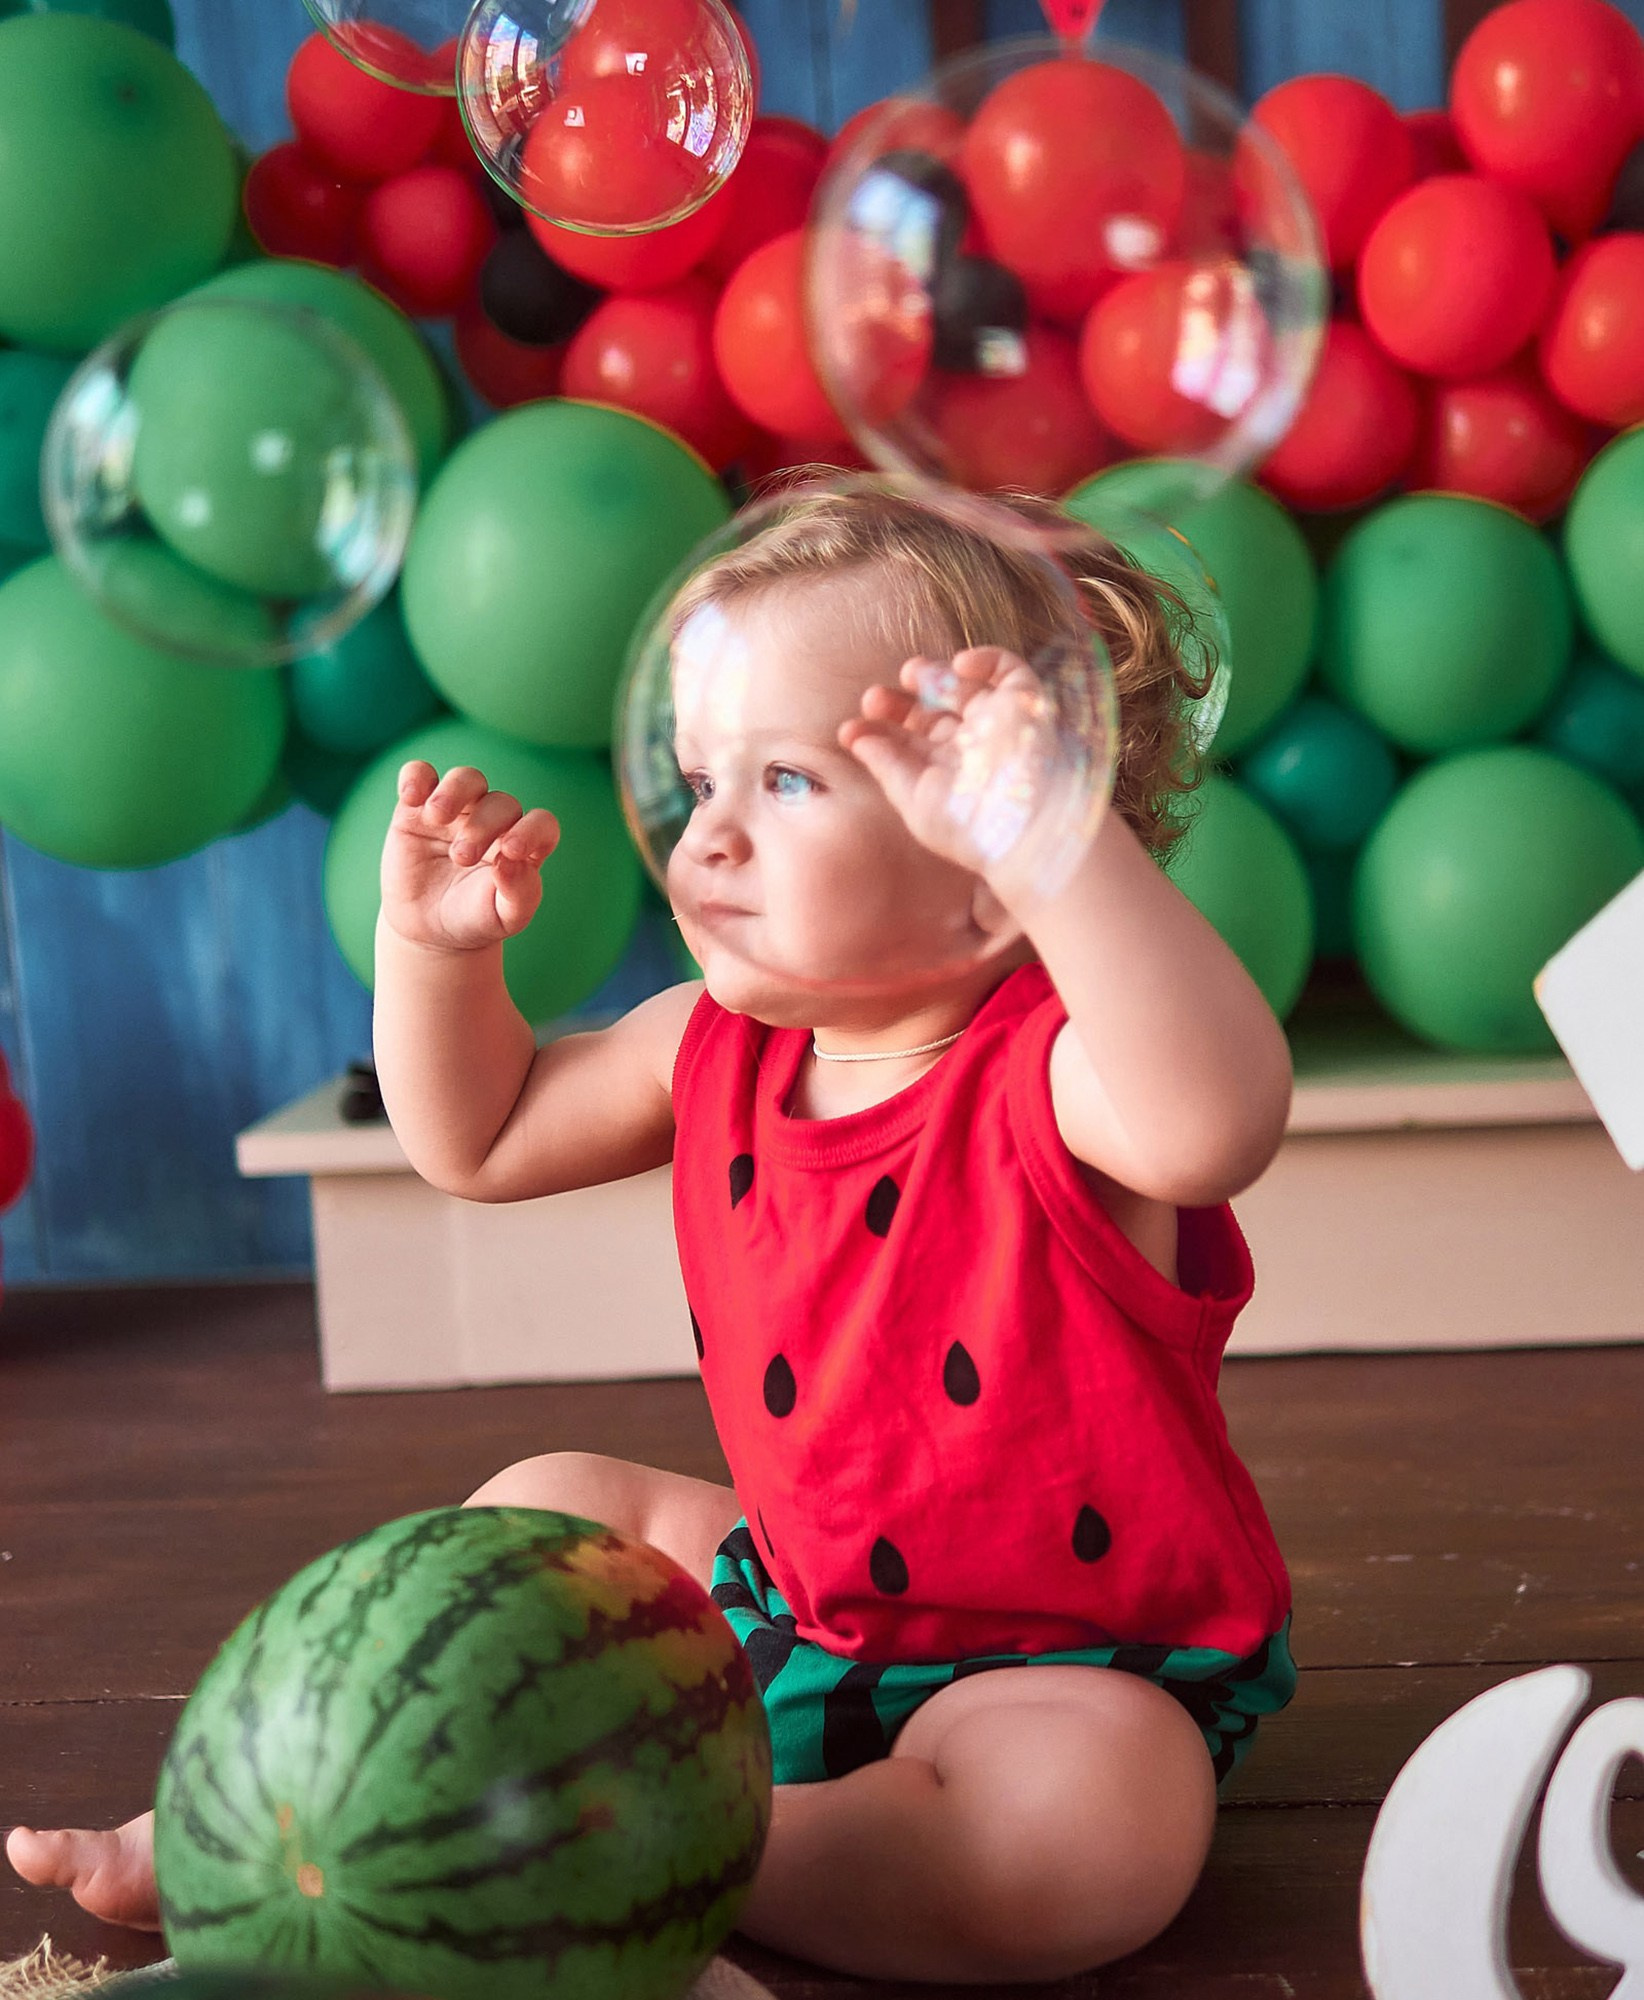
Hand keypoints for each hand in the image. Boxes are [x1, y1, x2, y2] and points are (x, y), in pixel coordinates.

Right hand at [380, 762, 559, 952]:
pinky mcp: (418, 808)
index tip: (511, 851)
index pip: (541, 824)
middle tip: (462, 857)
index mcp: (523, 844)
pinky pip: (420, 775)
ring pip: (466, 779)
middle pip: (501, 802)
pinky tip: (411, 796)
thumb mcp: (503, 917)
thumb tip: (511, 861)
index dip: (532, 830)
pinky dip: (415, 777)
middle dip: (484, 826)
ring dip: (454, 792)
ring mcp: (458, 810)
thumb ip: (520, 893)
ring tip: (437, 817)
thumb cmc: (475, 919)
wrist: (429, 929)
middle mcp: (495, 821)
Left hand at [839, 647, 1067, 888]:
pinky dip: (985, 659)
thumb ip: (888, 767)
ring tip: (909, 672)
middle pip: (932, 715)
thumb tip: (857, 739)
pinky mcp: (1027, 704)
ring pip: (964, 689)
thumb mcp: (917, 801)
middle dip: (901, 704)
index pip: (910, 746)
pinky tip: (959, 665)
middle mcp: (974, 749)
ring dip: (934, 676)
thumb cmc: (972, 827)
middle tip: (874, 698)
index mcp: (949, 776)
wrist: (1030, 826)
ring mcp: (1000, 724)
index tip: (850, 729)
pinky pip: (1008, 671)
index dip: (879, 734)